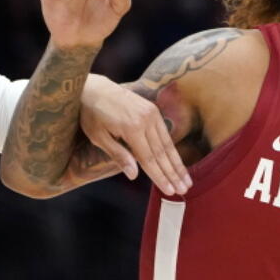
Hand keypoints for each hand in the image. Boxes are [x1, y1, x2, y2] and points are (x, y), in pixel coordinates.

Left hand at [80, 77, 191, 195]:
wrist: (95, 88)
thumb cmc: (92, 114)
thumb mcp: (99, 137)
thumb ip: (119, 155)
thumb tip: (134, 176)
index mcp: (131, 128)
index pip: (149, 158)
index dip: (160, 176)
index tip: (169, 191)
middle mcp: (146, 120)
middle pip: (162, 153)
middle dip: (174, 173)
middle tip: (184, 190)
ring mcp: (151, 113)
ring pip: (167, 144)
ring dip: (177, 164)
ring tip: (186, 181)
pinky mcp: (153, 109)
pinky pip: (165, 133)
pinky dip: (172, 150)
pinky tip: (178, 162)